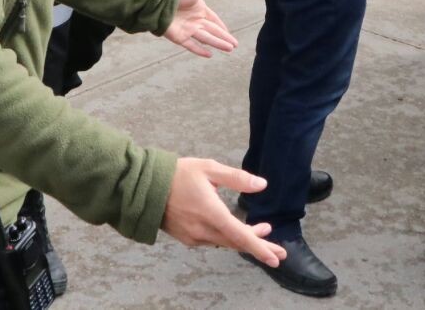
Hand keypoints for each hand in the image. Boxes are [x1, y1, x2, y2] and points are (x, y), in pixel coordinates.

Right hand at [161, 157, 286, 266]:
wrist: (145, 188)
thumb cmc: (178, 174)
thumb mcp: (209, 168)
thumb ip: (237, 178)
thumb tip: (262, 185)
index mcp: (211, 213)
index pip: (240, 235)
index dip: (260, 247)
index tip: (275, 256)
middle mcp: (203, 230)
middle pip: (236, 243)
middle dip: (259, 247)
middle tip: (279, 252)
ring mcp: (194, 237)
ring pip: (226, 242)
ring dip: (244, 240)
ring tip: (263, 232)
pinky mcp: (187, 238)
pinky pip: (213, 241)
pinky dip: (228, 238)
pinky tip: (235, 230)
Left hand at [165, 0, 236, 56]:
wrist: (160, 2)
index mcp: (199, 9)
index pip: (214, 20)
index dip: (222, 26)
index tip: (229, 33)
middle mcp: (195, 20)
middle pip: (213, 31)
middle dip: (224, 38)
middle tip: (234, 45)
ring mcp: (188, 29)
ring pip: (206, 38)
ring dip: (218, 44)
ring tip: (229, 49)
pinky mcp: (180, 37)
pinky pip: (192, 45)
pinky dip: (200, 50)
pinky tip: (210, 55)